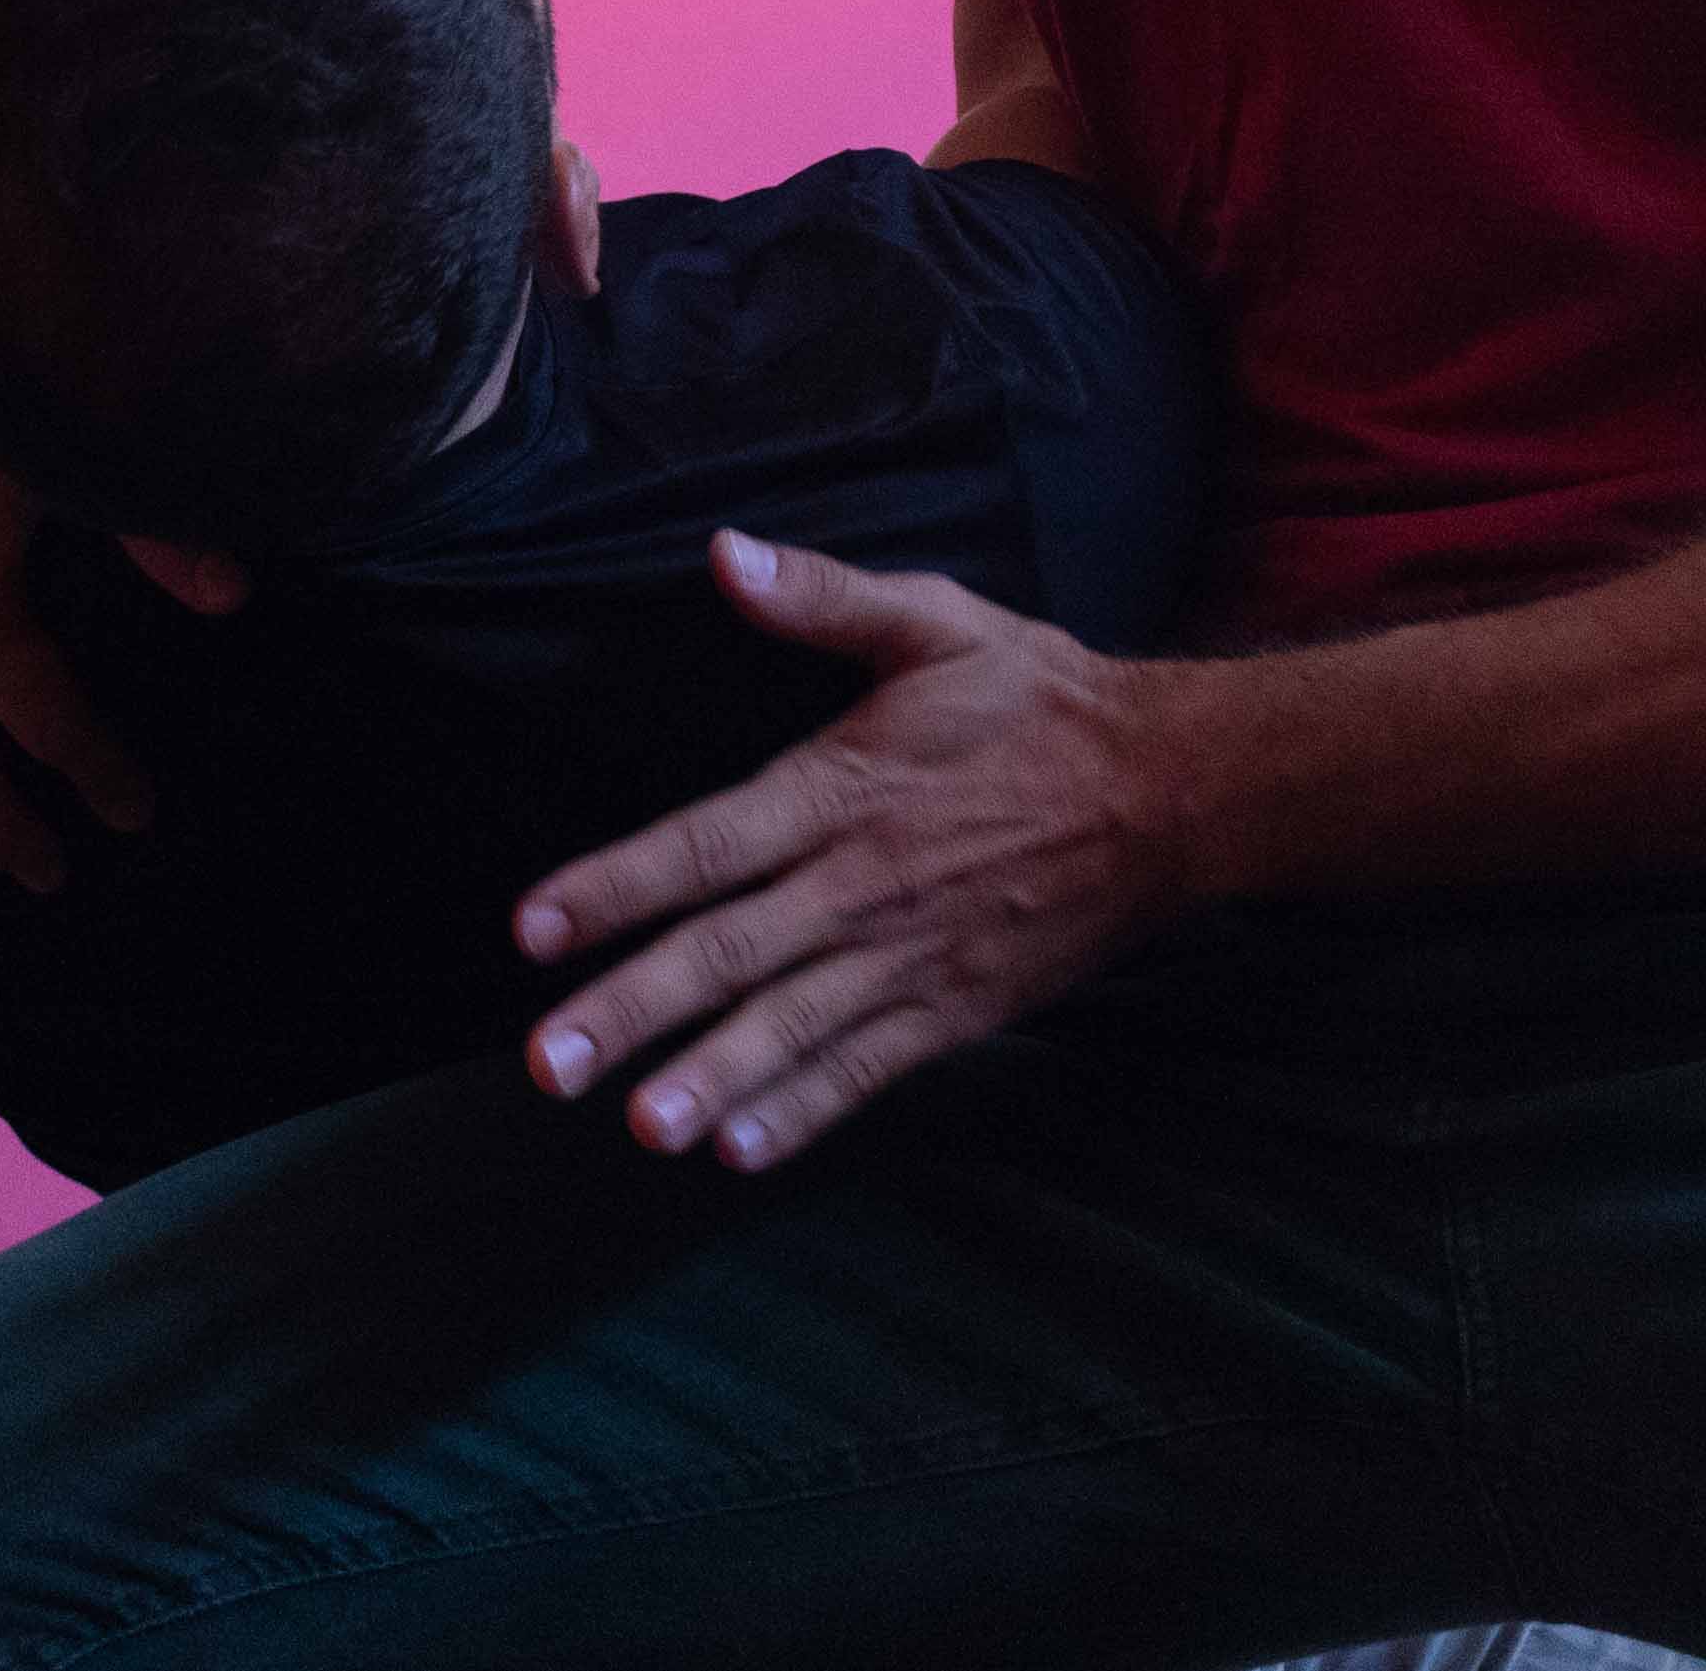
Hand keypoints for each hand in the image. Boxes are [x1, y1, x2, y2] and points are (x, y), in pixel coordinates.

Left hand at [513, 534, 1189, 1170]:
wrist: (1171, 791)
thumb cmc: (1040, 701)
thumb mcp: (935, 623)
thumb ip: (823, 598)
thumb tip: (723, 555)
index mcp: (842, 790)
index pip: (704, 845)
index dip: (615, 886)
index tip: (533, 929)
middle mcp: (862, 885)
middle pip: (727, 954)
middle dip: (632, 1011)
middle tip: (548, 1066)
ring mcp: (911, 957)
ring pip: (790, 1027)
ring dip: (710, 1079)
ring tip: (640, 1127)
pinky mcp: (956, 1009)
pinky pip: (866, 1068)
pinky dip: (803, 1110)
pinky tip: (739, 1149)